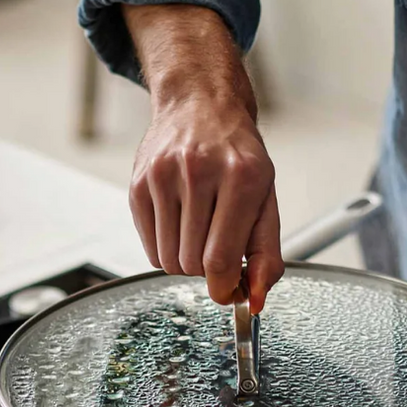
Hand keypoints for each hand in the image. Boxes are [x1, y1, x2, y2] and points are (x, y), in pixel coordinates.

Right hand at [123, 5, 284, 313]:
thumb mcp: (266, 202)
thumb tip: (256, 302)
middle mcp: (199, 172)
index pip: (220, 260)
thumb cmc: (239, 159)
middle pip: (193, 264)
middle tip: (218, 253)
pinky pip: (150, 249)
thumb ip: (267, 256)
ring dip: (186, 263)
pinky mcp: (139, 183)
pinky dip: (166, 252)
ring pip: (169, 261)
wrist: (201, 104)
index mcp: (242, 178)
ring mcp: (164, 175)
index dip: (225, 289)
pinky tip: (181, 228)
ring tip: (200, 236)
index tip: (230, 291)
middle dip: (208, 272)